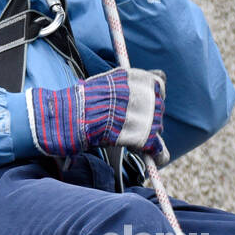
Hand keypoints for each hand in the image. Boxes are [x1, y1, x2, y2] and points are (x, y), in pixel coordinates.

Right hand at [26, 67, 168, 164]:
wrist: (75, 115)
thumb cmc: (86, 100)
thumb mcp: (108, 81)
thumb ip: (127, 84)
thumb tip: (148, 83)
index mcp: (140, 78)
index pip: (159, 84)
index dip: (152, 95)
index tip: (141, 103)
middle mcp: (148, 95)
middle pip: (159, 108)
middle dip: (148, 116)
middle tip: (127, 123)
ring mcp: (150, 116)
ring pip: (157, 127)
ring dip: (148, 133)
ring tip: (128, 137)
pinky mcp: (146, 136)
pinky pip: (157, 148)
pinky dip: (156, 155)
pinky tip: (151, 157)